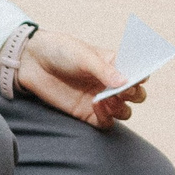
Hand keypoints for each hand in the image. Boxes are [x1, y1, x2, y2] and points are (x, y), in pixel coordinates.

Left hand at [16, 28, 140, 129]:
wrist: (32, 62)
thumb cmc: (61, 51)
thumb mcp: (83, 55)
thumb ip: (104, 70)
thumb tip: (126, 83)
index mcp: (115, 64)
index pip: (139, 73)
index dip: (142, 77)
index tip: (138, 77)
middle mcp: (110, 83)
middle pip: (136, 96)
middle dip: (134, 95)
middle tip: (123, 91)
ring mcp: (100, 99)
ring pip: (124, 112)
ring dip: (121, 108)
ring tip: (107, 98)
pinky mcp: (87, 113)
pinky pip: (105, 123)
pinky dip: (106, 118)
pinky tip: (96, 106)